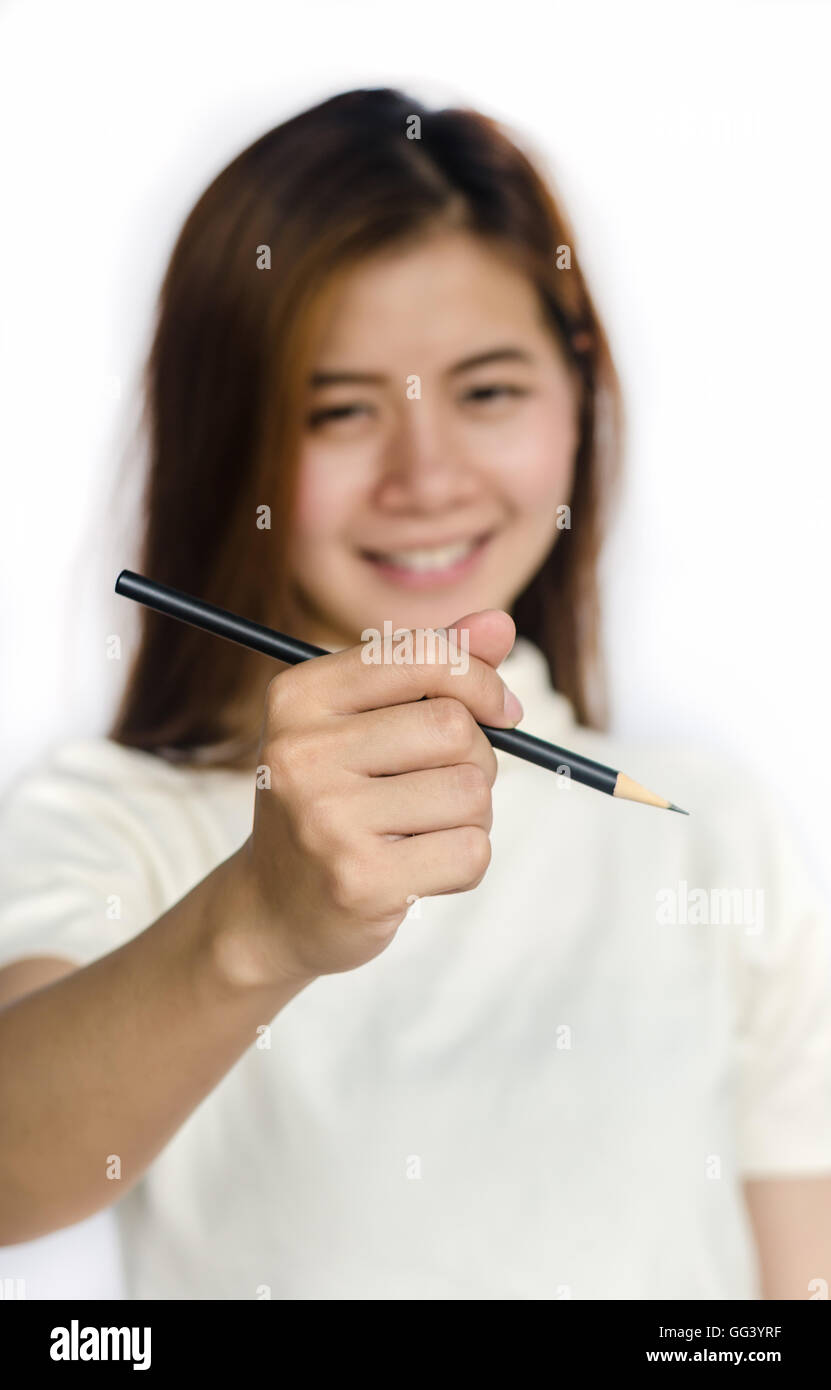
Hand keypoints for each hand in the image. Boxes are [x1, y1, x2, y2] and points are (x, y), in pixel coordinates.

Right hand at [238, 610, 522, 982]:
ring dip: (472, 814)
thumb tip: (499, 624)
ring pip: (471, 792)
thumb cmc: (333, 803)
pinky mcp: (360, 881)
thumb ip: (431, 667)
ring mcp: (326, 820)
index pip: (420, 655)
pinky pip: (471, 851)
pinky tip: (419, 868)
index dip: (480, 680)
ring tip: (423, 830)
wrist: (273, 911)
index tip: (501, 710)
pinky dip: (464, 860)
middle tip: (445, 785)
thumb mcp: (364, 723)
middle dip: (476, 757)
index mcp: (298, 696)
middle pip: (455, 727)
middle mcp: (301, 752)